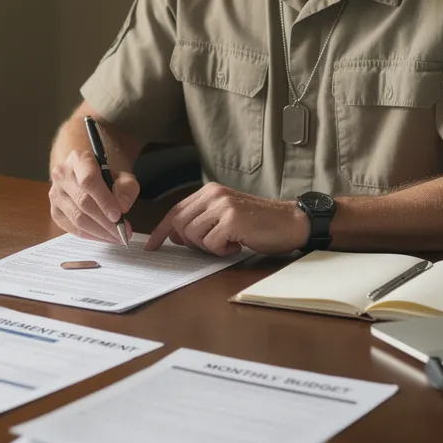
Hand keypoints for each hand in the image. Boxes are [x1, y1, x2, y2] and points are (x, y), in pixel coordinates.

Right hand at [49, 149, 138, 243]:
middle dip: (106, 221)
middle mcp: (62, 174)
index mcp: (78, 159)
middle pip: (83, 202)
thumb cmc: (105, 176)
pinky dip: (91, 235)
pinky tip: (104, 236)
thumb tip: (122, 206)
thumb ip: (127, 187)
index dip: (104, 200)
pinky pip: (73, 228)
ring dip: (100, 231)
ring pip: (77, 218)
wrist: (85, 175)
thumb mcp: (122, 175)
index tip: (118, 215)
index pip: (88, 180)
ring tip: (116, 236)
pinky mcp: (55, 211)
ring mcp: (55, 194)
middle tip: (123, 231)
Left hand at [145, 183, 307, 255]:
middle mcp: (214, 194)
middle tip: (214, 244)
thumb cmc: (260, 223)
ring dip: (209, 247)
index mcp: (210, 191)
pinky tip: (238, 244)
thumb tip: (175, 235)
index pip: (176, 210)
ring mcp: (222, 206)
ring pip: (192, 235)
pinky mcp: (231, 220)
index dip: (162, 230)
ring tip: (230, 241)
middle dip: (190, 242)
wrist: (291, 222)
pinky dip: (222, 251)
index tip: (152, 246)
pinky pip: (211, 244)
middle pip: (179, 224)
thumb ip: (202, 220)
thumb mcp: (226, 215)